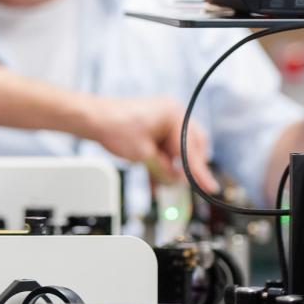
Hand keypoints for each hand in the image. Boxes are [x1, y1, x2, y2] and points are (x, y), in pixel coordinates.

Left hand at [85, 95, 219, 193]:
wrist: (93, 119)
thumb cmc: (115, 128)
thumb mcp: (144, 155)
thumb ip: (164, 170)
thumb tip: (176, 182)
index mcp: (174, 116)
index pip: (191, 150)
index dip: (199, 172)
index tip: (210, 188)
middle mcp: (172, 116)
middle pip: (190, 147)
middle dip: (187, 168)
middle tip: (185, 185)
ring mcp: (162, 122)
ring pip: (176, 151)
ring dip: (172, 169)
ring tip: (167, 186)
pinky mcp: (153, 129)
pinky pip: (164, 150)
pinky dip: (161, 165)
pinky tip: (157, 183)